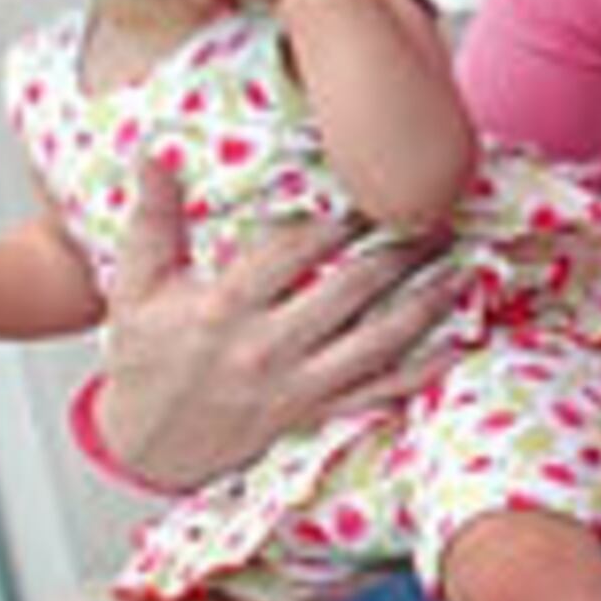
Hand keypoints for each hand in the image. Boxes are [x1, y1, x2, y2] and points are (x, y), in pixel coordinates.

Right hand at [91, 153, 452, 490]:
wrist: (146, 446)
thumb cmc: (144, 359)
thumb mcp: (136, 288)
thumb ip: (152, 220)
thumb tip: (154, 155)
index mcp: (223, 309)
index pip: (292, 252)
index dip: (339, 218)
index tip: (375, 185)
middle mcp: (266, 347)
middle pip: (349, 291)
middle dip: (400, 251)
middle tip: (440, 215)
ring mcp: (298, 385)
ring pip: (378, 341)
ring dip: (426, 303)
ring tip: (464, 266)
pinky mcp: (318, 412)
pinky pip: (383, 390)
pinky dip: (426, 368)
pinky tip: (461, 340)